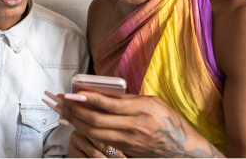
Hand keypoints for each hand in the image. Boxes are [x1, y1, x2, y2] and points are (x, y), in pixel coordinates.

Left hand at [44, 91, 223, 158]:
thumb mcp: (154, 102)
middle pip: (97, 121)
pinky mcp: (127, 152)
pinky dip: (88, 134)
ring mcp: (130, 142)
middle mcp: (135, 127)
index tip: (73, 93)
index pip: (109, 104)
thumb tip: (106, 93)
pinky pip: (102, 142)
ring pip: (96, 134)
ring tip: (65, 113)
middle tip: (62, 102)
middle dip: (76, 111)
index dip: (88, 98)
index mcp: (142, 110)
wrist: (183, 150)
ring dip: (77, 123)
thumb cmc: (170, 121)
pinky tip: (78, 126)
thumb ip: (130, 99)